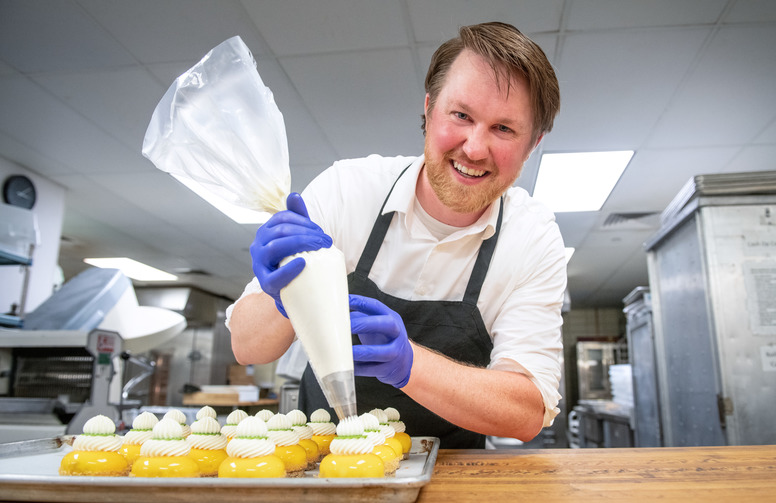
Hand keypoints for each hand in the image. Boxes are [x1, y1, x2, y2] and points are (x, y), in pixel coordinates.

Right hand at [250, 193, 331, 316]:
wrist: (293, 290)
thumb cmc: (294, 260)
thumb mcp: (297, 237)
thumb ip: (297, 217)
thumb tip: (294, 195)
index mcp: (265, 232)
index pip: (282, 218)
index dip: (303, 221)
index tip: (320, 231)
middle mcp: (258, 245)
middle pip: (280, 231)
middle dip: (306, 233)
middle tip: (325, 241)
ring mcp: (259, 264)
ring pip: (275, 247)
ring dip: (300, 244)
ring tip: (318, 248)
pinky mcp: (265, 283)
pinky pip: (274, 276)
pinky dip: (288, 269)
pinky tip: (302, 263)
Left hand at [350, 295, 413, 387]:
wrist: (404, 362)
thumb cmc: (384, 339)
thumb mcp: (376, 325)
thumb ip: (360, 318)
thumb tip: (337, 315)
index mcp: (391, 318)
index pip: (377, 307)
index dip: (360, 302)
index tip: (344, 301)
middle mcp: (397, 333)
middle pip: (386, 325)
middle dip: (364, 324)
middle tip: (345, 326)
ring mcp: (396, 352)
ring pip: (381, 352)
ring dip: (362, 352)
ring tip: (346, 351)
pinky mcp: (390, 369)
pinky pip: (373, 370)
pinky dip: (359, 368)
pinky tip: (347, 366)